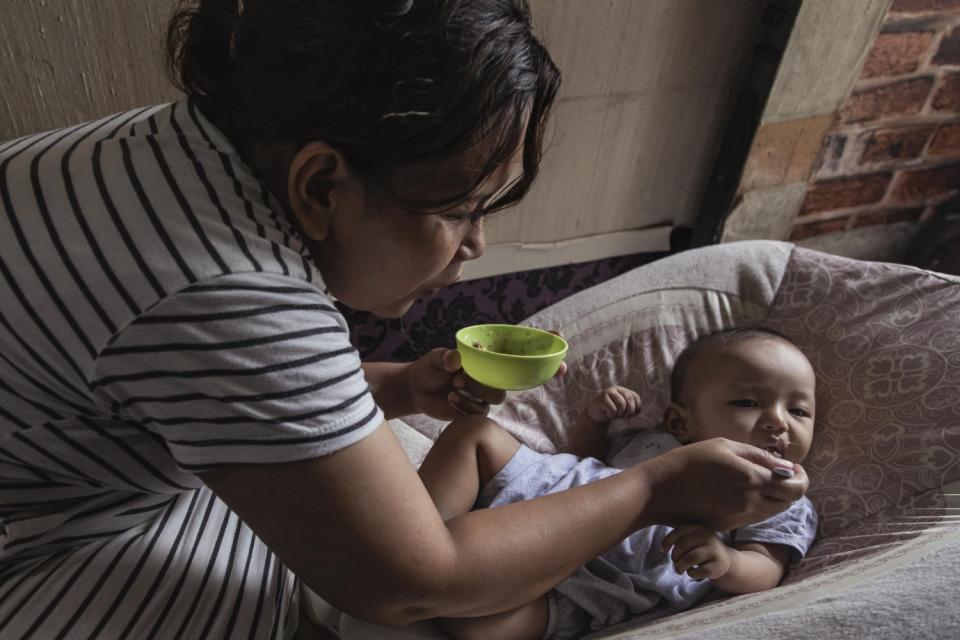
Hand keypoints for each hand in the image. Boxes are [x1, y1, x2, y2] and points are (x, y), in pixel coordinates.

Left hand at [406, 348, 505, 419]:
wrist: (418, 388)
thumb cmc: (430, 369)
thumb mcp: (435, 359)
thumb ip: (445, 357)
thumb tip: (455, 357)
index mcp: (482, 366)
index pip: (497, 369)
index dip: (488, 369)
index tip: (465, 366)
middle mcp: (484, 383)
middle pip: (498, 392)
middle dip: (480, 388)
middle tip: (456, 381)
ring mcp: (478, 399)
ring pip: (487, 405)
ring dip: (469, 400)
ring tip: (450, 394)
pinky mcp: (470, 413)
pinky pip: (476, 416)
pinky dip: (463, 408)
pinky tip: (450, 399)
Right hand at [585, 386, 640, 421]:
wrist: (595, 414)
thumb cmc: (611, 411)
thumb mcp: (623, 409)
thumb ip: (632, 408)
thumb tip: (640, 409)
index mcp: (623, 390)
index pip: (635, 397)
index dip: (636, 408)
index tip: (631, 415)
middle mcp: (616, 389)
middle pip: (629, 400)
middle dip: (629, 412)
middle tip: (623, 417)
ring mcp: (608, 392)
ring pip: (622, 405)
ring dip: (619, 414)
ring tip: (614, 415)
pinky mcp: (602, 399)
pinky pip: (613, 409)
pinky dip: (612, 415)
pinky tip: (607, 414)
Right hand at [635, 437, 808, 530]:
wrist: (659, 491)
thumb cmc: (689, 461)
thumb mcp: (723, 446)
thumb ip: (757, 455)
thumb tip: (784, 466)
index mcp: (752, 478)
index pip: (796, 486)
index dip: (801, 477)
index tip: (792, 468)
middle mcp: (751, 501)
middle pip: (789, 501)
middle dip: (791, 488)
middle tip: (778, 475)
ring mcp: (740, 516)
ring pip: (773, 510)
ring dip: (774, 496)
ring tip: (756, 481)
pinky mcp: (729, 525)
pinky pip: (754, 516)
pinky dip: (756, 504)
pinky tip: (739, 491)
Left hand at [662, 525, 731, 579]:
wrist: (724, 559)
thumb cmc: (700, 548)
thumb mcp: (691, 539)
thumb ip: (677, 539)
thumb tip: (662, 549)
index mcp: (699, 528)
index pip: (679, 531)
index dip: (668, 541)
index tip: (663, 550)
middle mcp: (708, 537)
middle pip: (684, 545)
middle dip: (675, 556)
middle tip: (675, 562)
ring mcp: (715, 551)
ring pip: (691, 558)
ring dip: (680, 566)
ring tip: (679, 569)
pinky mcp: (719, 565)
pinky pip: (700, 571)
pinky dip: (691, 573)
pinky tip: (691, 572)